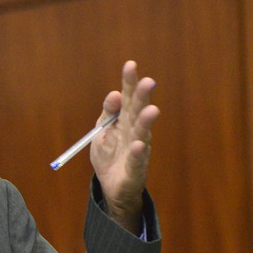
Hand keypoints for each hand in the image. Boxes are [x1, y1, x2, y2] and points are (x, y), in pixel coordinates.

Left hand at [90, 61, 159, 234]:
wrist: (111, 187)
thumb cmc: (109, 155)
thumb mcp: (102, 131)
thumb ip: (107, 113)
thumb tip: (114, 93)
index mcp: (124, 120)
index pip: (128, 97)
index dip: (129, 82)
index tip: (130, 64)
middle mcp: (134, 131)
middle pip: (138, 111)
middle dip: (143, 97)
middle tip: (148, 81)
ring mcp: (137, 149)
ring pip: (142, 133)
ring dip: (146, 122)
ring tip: (150, 110)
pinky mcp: (135, 168)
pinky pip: (136, 159)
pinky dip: (137, 152)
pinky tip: (138, 144)